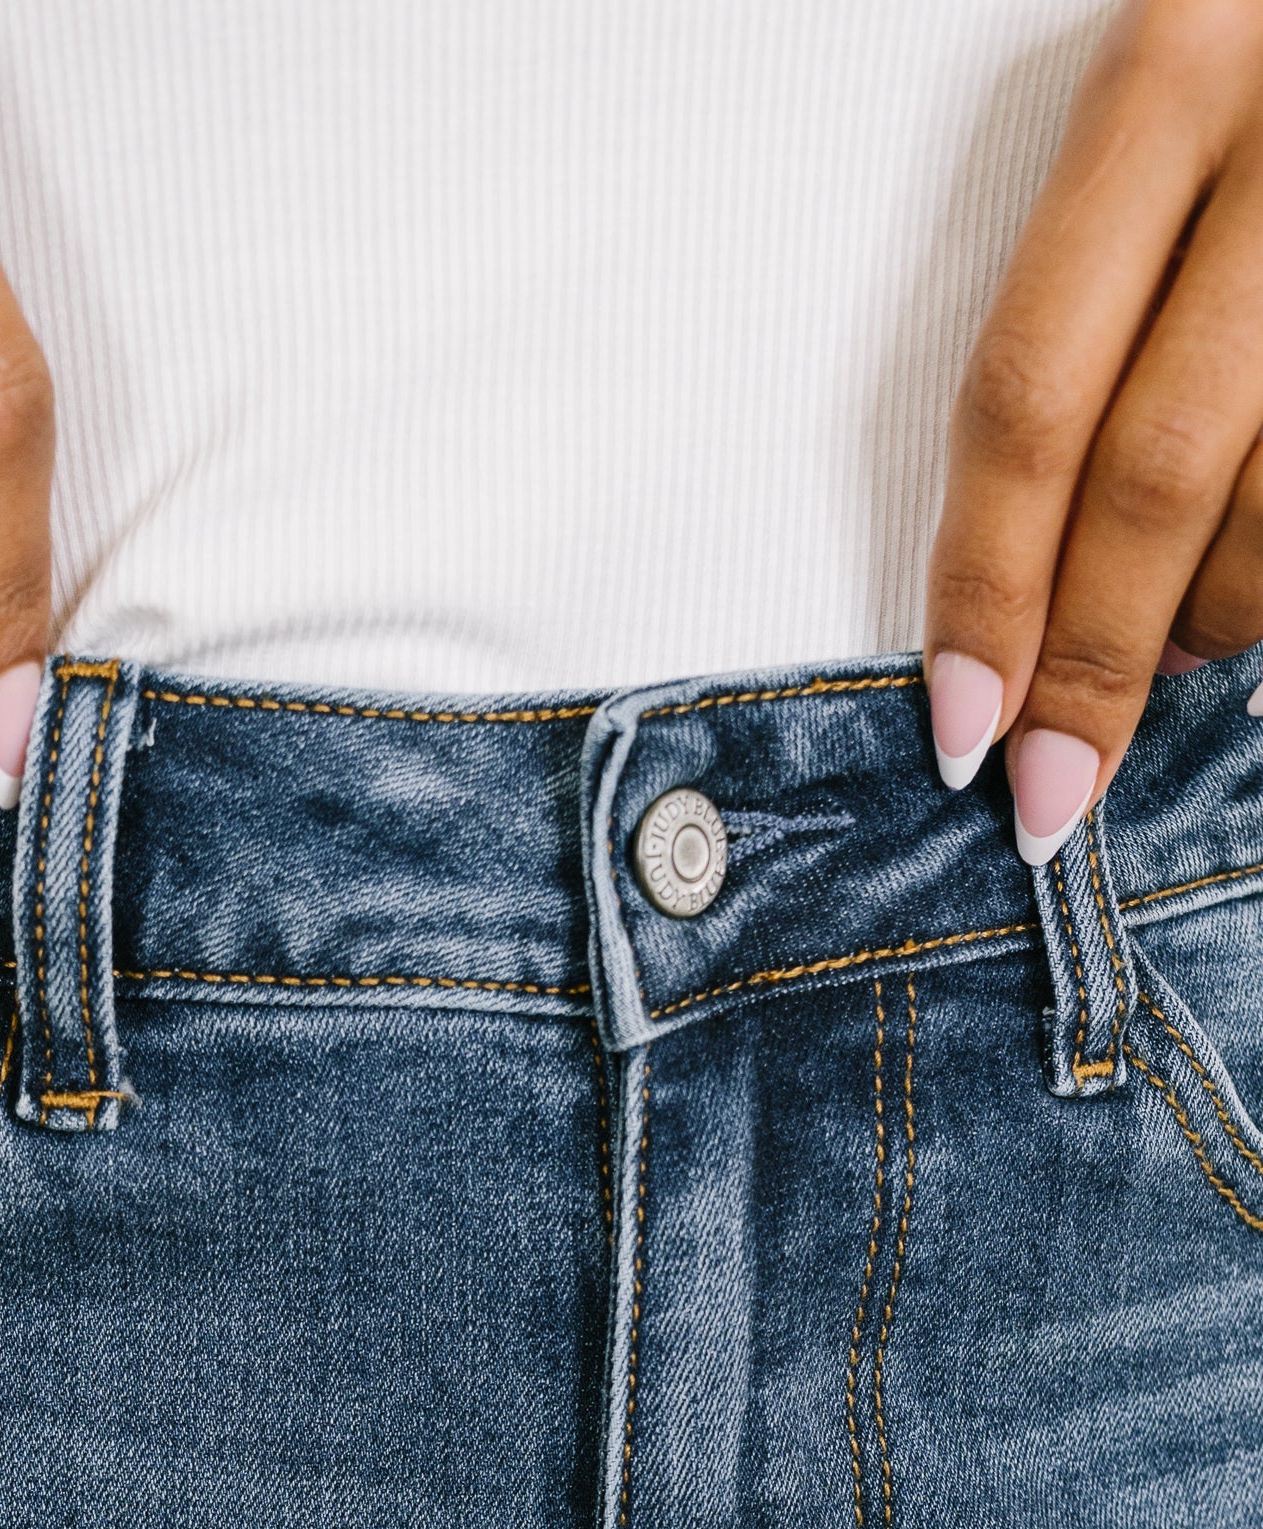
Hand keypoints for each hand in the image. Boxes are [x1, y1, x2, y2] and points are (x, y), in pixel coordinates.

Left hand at [924, 0, 1262, 860]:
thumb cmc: (1256, 52)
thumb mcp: (1167, 94)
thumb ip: (1099, 296)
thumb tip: (1024, 566)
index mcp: (1167, 69)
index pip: (1031, 391)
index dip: (987, 585)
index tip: (959, 729)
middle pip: (1159, 471)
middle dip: (1092, 661)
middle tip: (1051, 791)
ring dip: (1215, 625)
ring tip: (1171, 656)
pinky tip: (1255, 646)